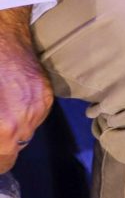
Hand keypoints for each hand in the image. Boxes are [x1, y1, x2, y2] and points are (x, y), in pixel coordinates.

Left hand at [0, 6, 52, 173]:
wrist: (1, 35)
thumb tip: (0, 138)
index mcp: (5, 127)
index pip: (4, 162)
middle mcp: (26, 120)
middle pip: (14, 150)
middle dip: (1, 145)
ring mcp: (40, 106)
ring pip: (25, 133)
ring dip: (11, 130)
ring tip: (0, 114)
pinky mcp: (47, 93)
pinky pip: (35, 115)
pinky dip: (22, 114)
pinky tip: (10, 101)